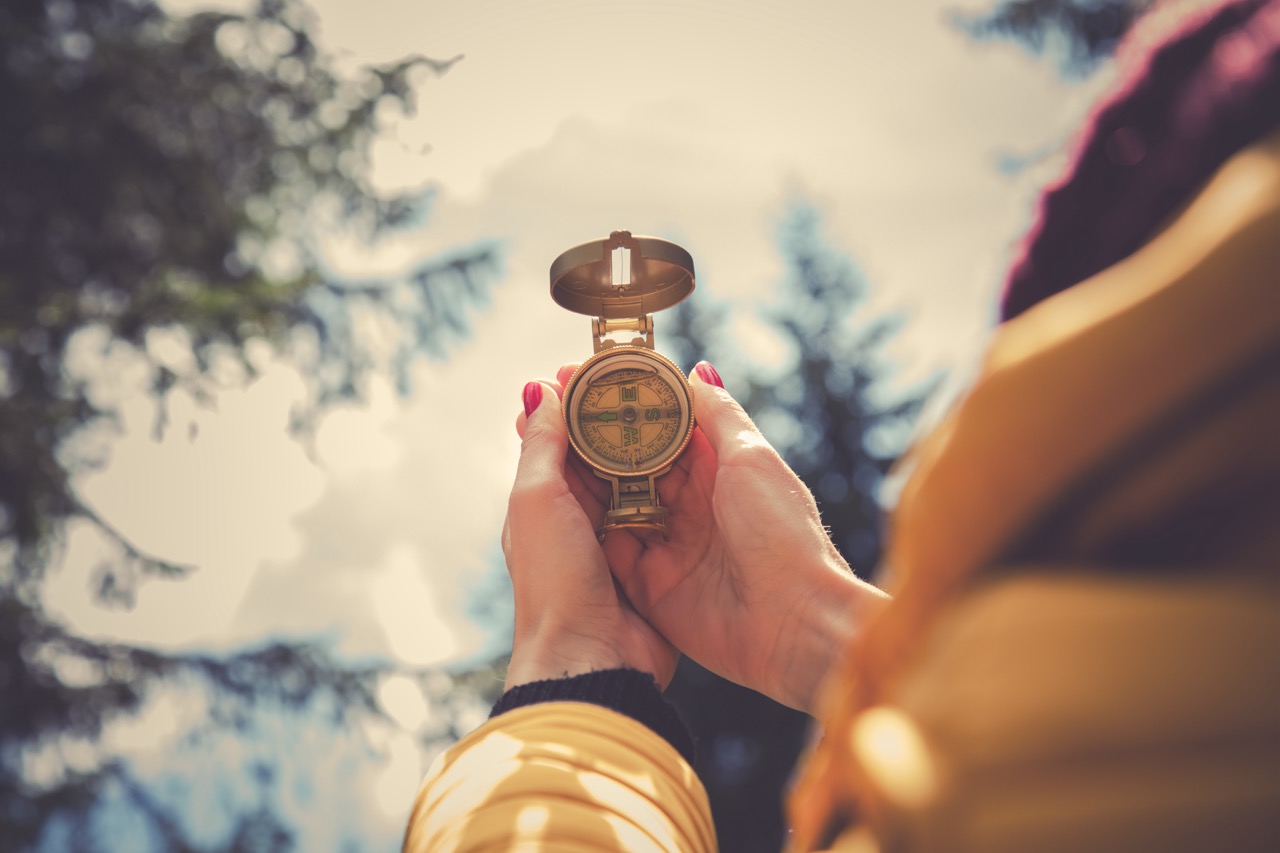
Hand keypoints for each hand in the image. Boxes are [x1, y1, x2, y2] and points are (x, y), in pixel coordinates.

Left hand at [502, 380, 677, 690]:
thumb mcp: (537, 502)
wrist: (593, 661)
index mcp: (545, 503)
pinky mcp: (655, 564)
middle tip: (654, 383)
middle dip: (626, 422)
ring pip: (641, 482)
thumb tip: (538, 390)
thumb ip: (542, 445)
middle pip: (606, 457)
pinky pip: (670, 515)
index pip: (562, 437)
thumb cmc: (555, 586)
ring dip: (658, 452)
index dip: (580, 403)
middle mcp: (580, 520)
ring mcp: (619, 542)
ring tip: (681, 412)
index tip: (605, 368)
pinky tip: (701, 464)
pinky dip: (681, 489)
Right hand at [529, 363, 887, 713]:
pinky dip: (584, 532)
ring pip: (613, 506)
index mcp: (717, 472)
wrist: (796, 623)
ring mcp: (669, 547)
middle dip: (591, 440)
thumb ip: (717, 414)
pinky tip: (555, 506)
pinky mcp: (652, 588)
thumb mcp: (751, 459)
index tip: (585, 379)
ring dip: (581, 481)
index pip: (661, 429)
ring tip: (541, 446)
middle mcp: (690, 508)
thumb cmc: (785, 535)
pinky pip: (610, 555)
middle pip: (630, 467)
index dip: (624, 405)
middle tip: (549, 407)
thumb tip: (697, 368)